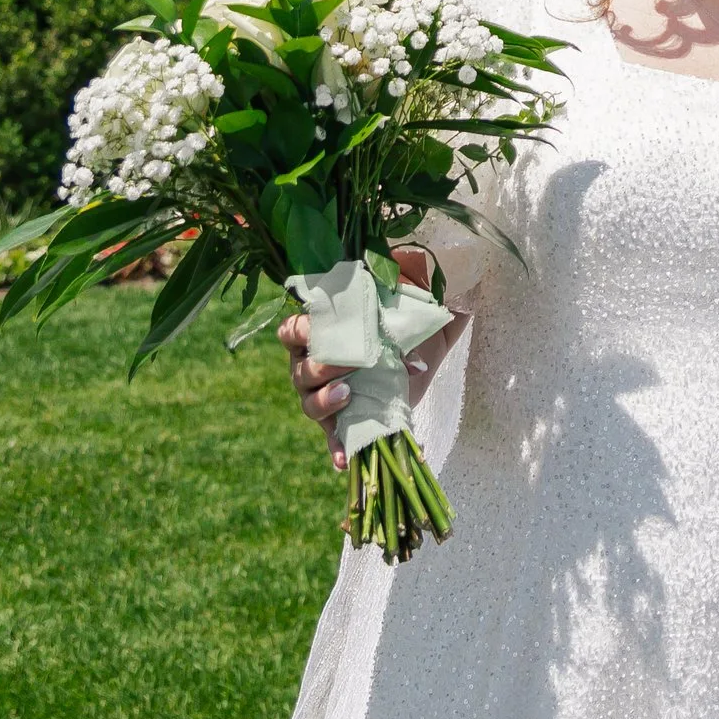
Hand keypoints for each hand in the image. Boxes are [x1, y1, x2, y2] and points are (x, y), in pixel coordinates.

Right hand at [280, 248, 462, 470]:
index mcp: (320, 332)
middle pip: (298, 370)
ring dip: (324, 402)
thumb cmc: (404, 317)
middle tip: (348, 364)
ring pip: (308, 404)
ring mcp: (327, 395)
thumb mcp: (405, 293)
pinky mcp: (346, 420)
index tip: (315, 327)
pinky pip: (334, 439)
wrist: (426, 351)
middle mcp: (315, 364)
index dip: (298, 330)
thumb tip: (405, 257)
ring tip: (347, 396)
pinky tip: (344, 461)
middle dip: (319, 368)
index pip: (291, 330)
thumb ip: (401, 271)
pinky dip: (337, 449)